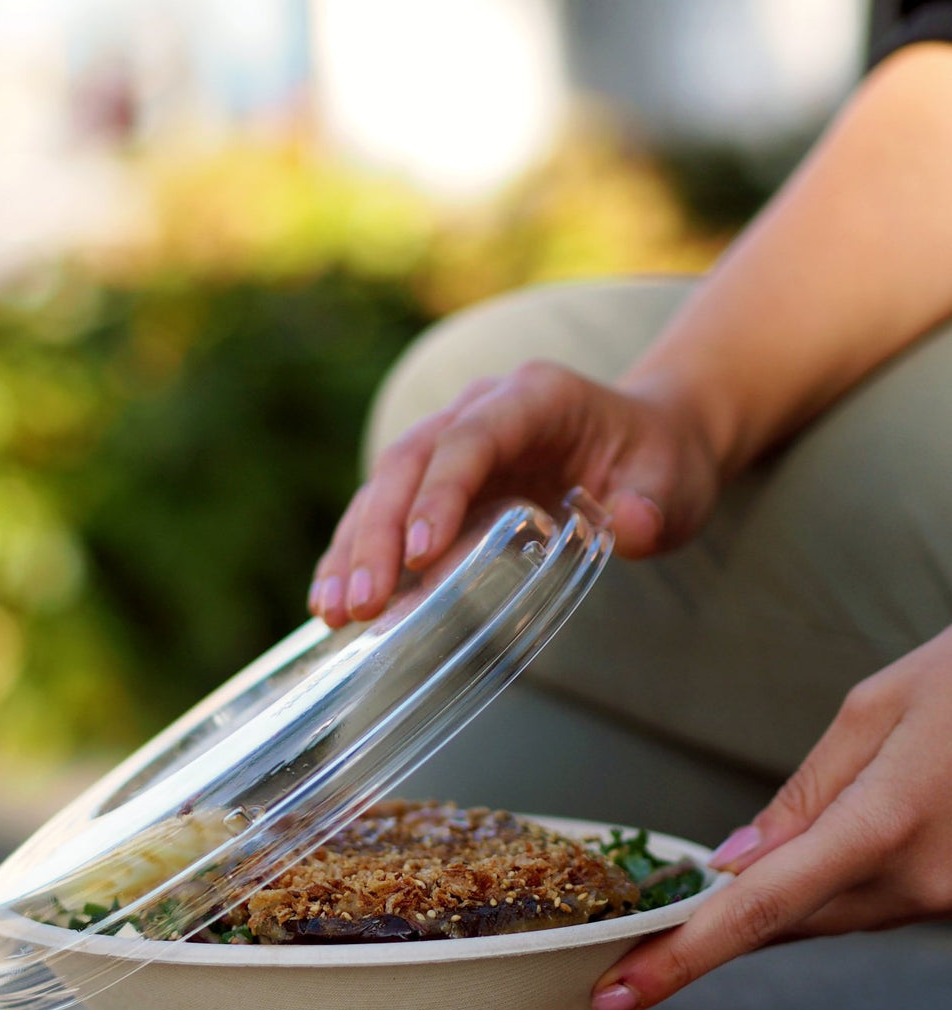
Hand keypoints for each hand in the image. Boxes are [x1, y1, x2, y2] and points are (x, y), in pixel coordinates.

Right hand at [308, 362, 720, 626]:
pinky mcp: (438, 480)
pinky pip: (386, 512)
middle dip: (379, 534)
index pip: (472, 439)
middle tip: (362, 601)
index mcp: (536, 398)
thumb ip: (653, 505)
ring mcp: (452, 441)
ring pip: (384, 486)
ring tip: (334, 612)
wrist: (648, 440)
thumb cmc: (657, 461)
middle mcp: (482, 410)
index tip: (421, 552)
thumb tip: (629, 528)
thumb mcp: (675, 483)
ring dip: (355, 550)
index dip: (441, 492)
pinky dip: (358, 555)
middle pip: (410, 462)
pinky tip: (334, 603)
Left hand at [592, 625, 951, 1009]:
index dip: (683, 957)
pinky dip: (835, 888)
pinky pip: (876, 906)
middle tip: (643, 943)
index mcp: (886, 820)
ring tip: (756, 866)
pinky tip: (827, 854)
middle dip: (720, 926)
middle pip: (791, 921)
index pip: (760, 907)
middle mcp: (922, 879)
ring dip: (783, 901)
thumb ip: (805, 791)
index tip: (619, 990)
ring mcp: (949, 898)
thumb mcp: (881, 706)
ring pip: (833, 917)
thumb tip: (737, 860)